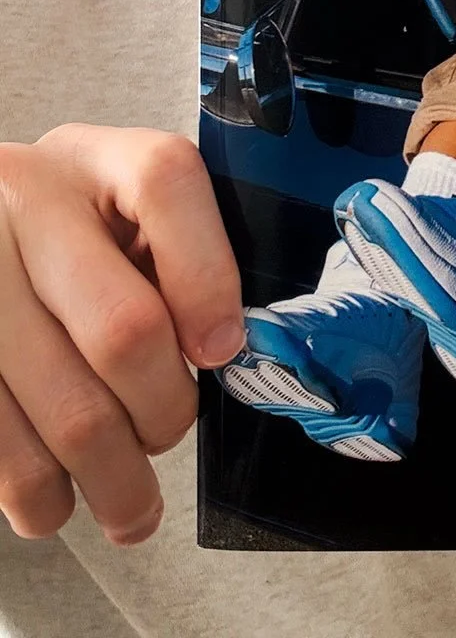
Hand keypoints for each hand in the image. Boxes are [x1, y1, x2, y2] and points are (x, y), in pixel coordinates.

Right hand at [0, 125, 243, 546]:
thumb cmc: (82, 233)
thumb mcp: (132, 214)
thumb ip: (181, 256)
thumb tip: (219, 352)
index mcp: (100, 157)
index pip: (166, 187)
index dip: (209, 281)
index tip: (221, 350)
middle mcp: (25, 196)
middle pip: (124, 330)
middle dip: (165, 411)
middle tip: (169, 434)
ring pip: (66, 410)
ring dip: (112, 480)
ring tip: (132, 507)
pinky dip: (39, 494)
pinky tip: (58, 497)